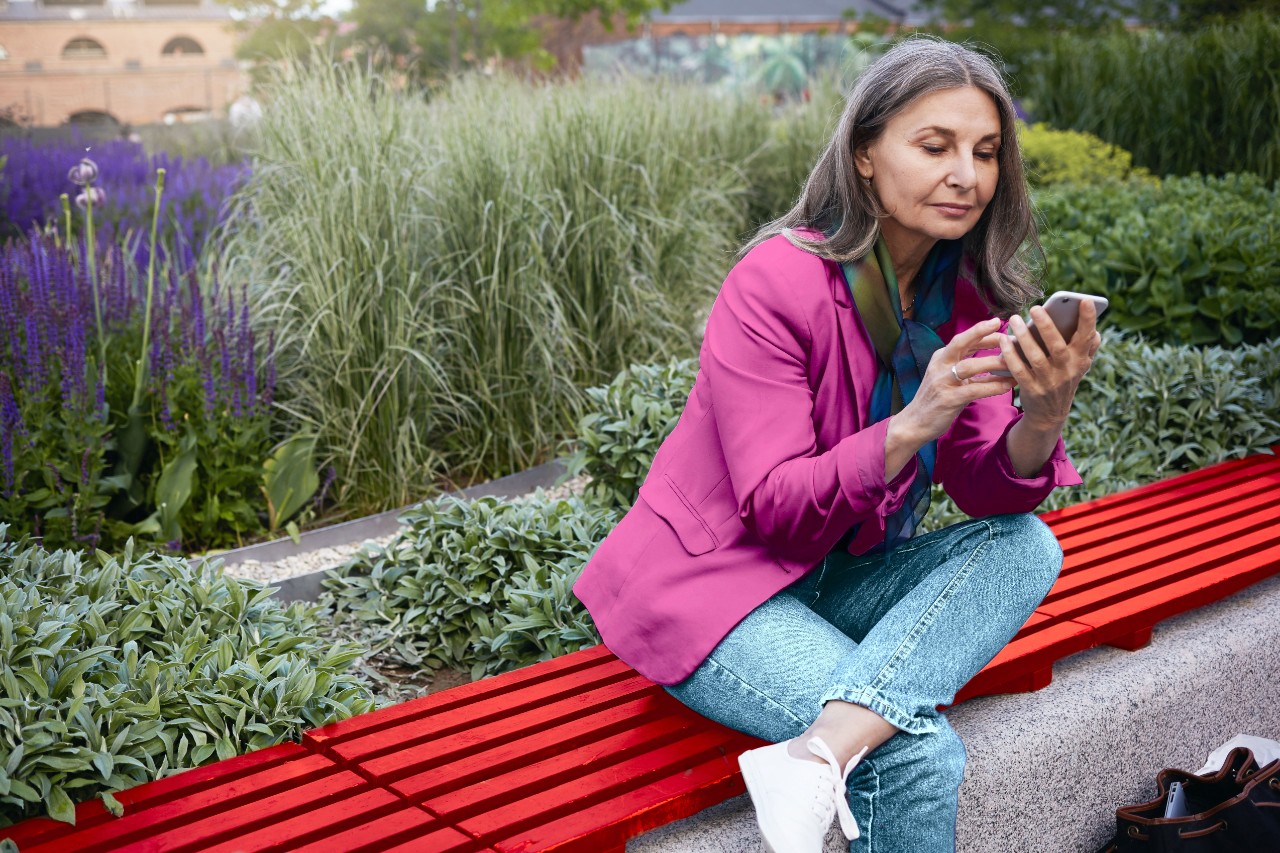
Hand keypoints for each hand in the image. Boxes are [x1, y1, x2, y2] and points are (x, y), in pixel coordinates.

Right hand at [885, 317, 1015, 478]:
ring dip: (994, 363)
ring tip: (1015, 363)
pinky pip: (975, 389)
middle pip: (960, 343)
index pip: (962, 339)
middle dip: (982, 333)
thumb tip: (996, 357)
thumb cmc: (936, 399)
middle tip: (1005, 330)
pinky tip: (1008, 386)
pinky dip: (993, 386)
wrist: (915, 423)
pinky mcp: (949, 398)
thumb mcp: (948, 378)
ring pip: (971, 366)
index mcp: (941, 358)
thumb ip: (967, 367)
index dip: (981, 331)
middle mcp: (940, 365)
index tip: (999, 324)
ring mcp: (943, 381)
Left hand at [999, 299, 1102, 429]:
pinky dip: (1010, 355)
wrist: (1049, 414)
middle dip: (1046, 326)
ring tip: (1014, 319)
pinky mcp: (1032, 389)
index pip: (1087, 337)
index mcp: (1080, 360)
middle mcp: (1067, 370)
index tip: (1084, 300)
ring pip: (1036, 357)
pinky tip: (1004, 340)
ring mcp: (1049, 381)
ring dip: (1024, 337)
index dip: (1088, 320)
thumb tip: (1095, 330)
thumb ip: (1087, 347)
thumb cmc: (1064, 380)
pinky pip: (1019, 370)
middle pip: (1057, 346)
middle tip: (1034, 308)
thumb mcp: (1079, 366)